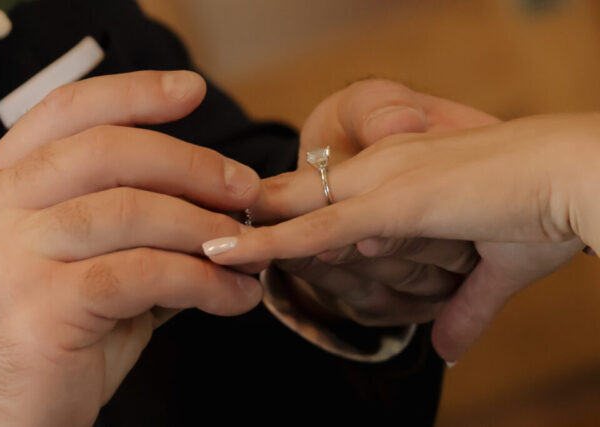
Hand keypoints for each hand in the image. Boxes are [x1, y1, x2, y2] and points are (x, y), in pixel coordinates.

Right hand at [0, 71, 262, 425]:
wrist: (0, 417)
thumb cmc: (50, 337)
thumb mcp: (80, 264)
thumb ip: (129, 224)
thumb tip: (214, 203)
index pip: (66, 113)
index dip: (133, 93)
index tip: (190, 90)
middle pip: (107, 151)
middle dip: (191, 164)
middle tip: (244, 189)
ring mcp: (7, 256)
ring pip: (132, 211)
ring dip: (206, 229)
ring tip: (245, 253)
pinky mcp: (40, 308)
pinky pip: (144, 274)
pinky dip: (204, 282)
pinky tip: (234, 298)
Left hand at [205, 89, 595, 361]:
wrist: (576, 176)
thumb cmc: (540, 210)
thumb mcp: (492, 270)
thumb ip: (463, 310)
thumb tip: (447, 352)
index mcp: (397, 180)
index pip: (322, 198)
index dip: (281, 216)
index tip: (242, 233)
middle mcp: (380, 173)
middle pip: (293, 196)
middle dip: (246, 218)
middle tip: (194, 235)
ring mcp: (383, 184)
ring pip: (295, 209)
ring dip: (246, 230)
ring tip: (192, 247)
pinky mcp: (395, 202)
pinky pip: (319, 228)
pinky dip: (273, 242)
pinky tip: (231, 253)